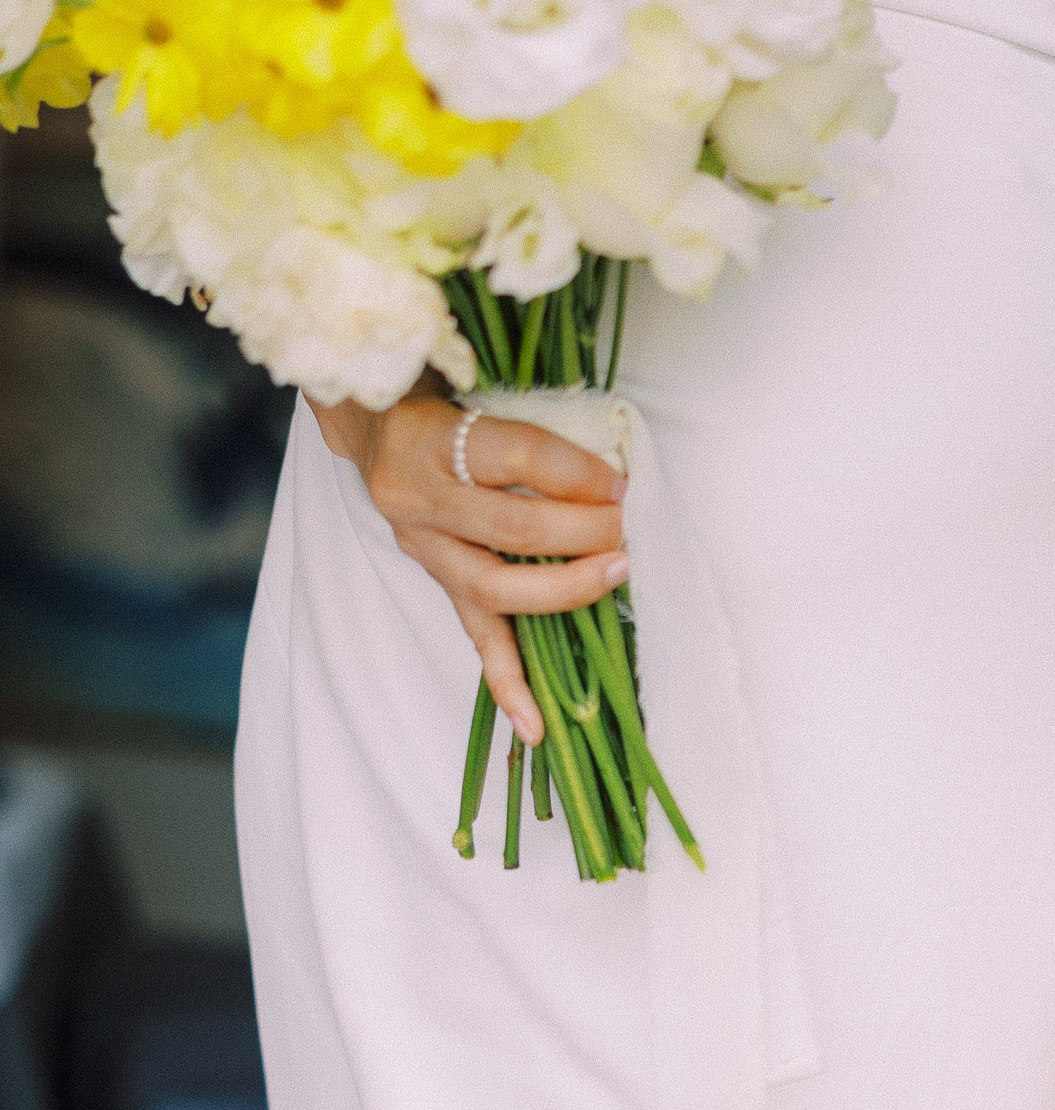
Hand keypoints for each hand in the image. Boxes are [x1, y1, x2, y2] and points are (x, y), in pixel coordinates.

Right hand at [311, 392, 630, 742]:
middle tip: (627, 530)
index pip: (518, 458)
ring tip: (614, 576)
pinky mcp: (437, 582)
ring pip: (497, 588)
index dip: (577, 474)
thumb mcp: (472, 382)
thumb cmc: (440, 396)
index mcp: (428, 438)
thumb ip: (528, 419)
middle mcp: (417, 497)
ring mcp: (423, 547)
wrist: (372, 418)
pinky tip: (535, 727)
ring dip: (565, 590)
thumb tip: (607, 463)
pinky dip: (508, 684)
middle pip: (513, 529)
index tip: (621, 483)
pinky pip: (476, 638)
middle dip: (582, 532)